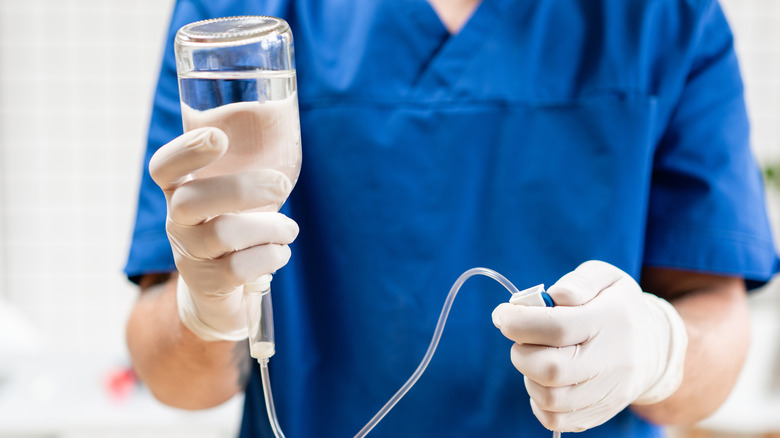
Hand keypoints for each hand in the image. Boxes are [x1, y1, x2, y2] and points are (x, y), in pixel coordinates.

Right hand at [149, 127, 298, 340]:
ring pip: (223, 234)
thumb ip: (247, 166)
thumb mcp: (235, 198)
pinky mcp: (208, 284)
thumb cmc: (237, 228)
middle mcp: (177, 222)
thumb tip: (284, 120)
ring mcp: (189, 255)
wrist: (223, 293)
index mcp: (181, 192)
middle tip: (281, 185)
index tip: (218, 137)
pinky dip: (271, 256)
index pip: (164, 168)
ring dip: (270, 227)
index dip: (185, 152)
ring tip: (289, 229)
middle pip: (192, 201)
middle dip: (243, 189)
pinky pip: (240, 268)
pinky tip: (280, 252)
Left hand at [492, 260, 687, 431]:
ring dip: (528, 376)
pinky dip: (538, 401)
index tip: (503, 314)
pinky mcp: (601, 412)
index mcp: (612, 319)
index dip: (518, 322)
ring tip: (536, 356)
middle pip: (551, 369)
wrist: (653, 346)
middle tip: (521, 338)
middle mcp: (613, 360)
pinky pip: (556, 420)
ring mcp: (609, 391)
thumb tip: (552, 297)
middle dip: (521, 352)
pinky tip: (543, 380)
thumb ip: (578, 281)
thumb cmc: (616, 305)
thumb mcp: (605, 277)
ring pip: (550, 398)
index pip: (557, 327)